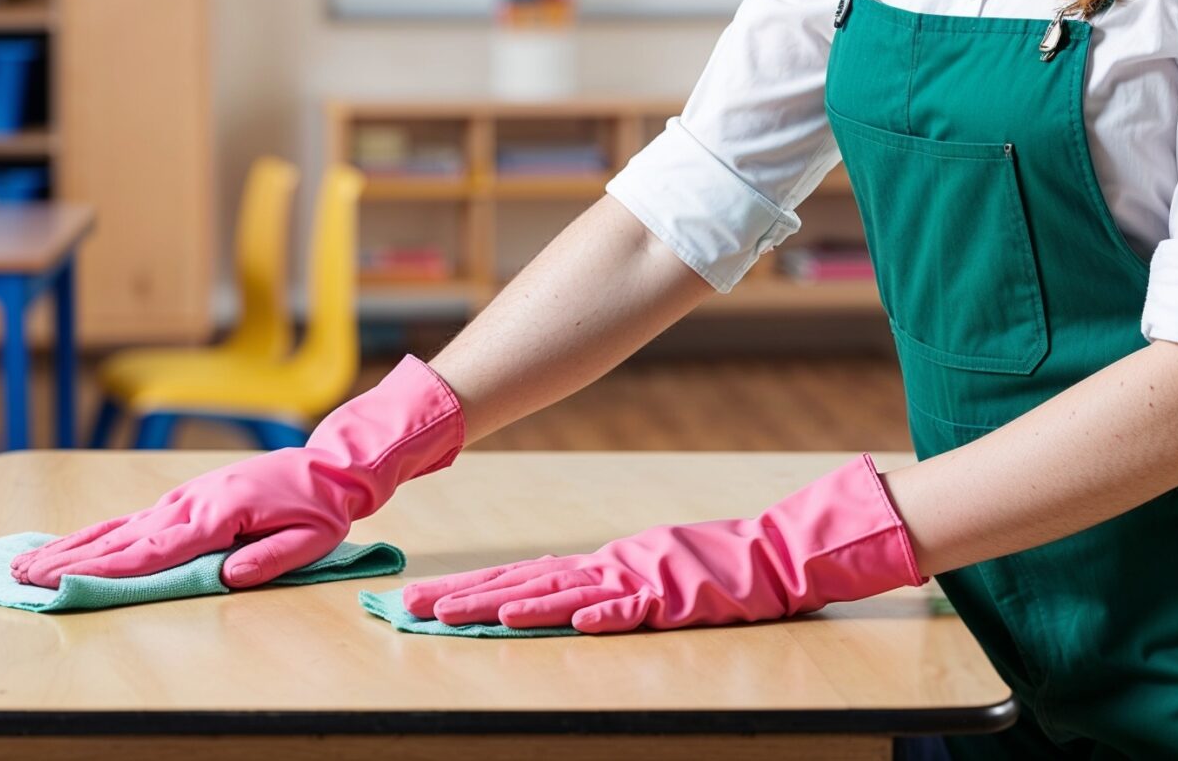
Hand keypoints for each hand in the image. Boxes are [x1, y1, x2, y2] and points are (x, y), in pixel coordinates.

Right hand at [10, 355, 463, 589]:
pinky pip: (133, 519)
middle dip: (70, 560)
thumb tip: (226, 579)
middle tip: (24, 576)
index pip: (156, 551)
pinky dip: (98, 533)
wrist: (329, 466)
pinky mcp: (184, 500)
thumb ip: (268, 560)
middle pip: (122, 539)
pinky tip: (72, 545)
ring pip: (119, 527)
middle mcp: (191, 504)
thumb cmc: (321, 508)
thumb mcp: (311, 540)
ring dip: (72, 546)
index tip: (68, 582)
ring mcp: (183, 499)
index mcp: (219, 515)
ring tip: (29, 562)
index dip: (110, 570)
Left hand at [399, 455, 921, 633]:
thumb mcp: (637, 575)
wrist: (765, 555)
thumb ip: (595, 586)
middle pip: (525, 583)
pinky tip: (570, 622)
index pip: (521, 577)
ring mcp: (637, 581)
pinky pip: (632, 609)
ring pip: (564, 596)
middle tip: (413, 607)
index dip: (469, 588)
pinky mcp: (672, 598)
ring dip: (514, 606)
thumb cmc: (700, 568)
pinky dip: (602, 616)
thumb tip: (542, 595)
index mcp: (595, 567)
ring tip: (466, 615)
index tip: (421, 601)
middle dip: (466, 596)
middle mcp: (605, 569)